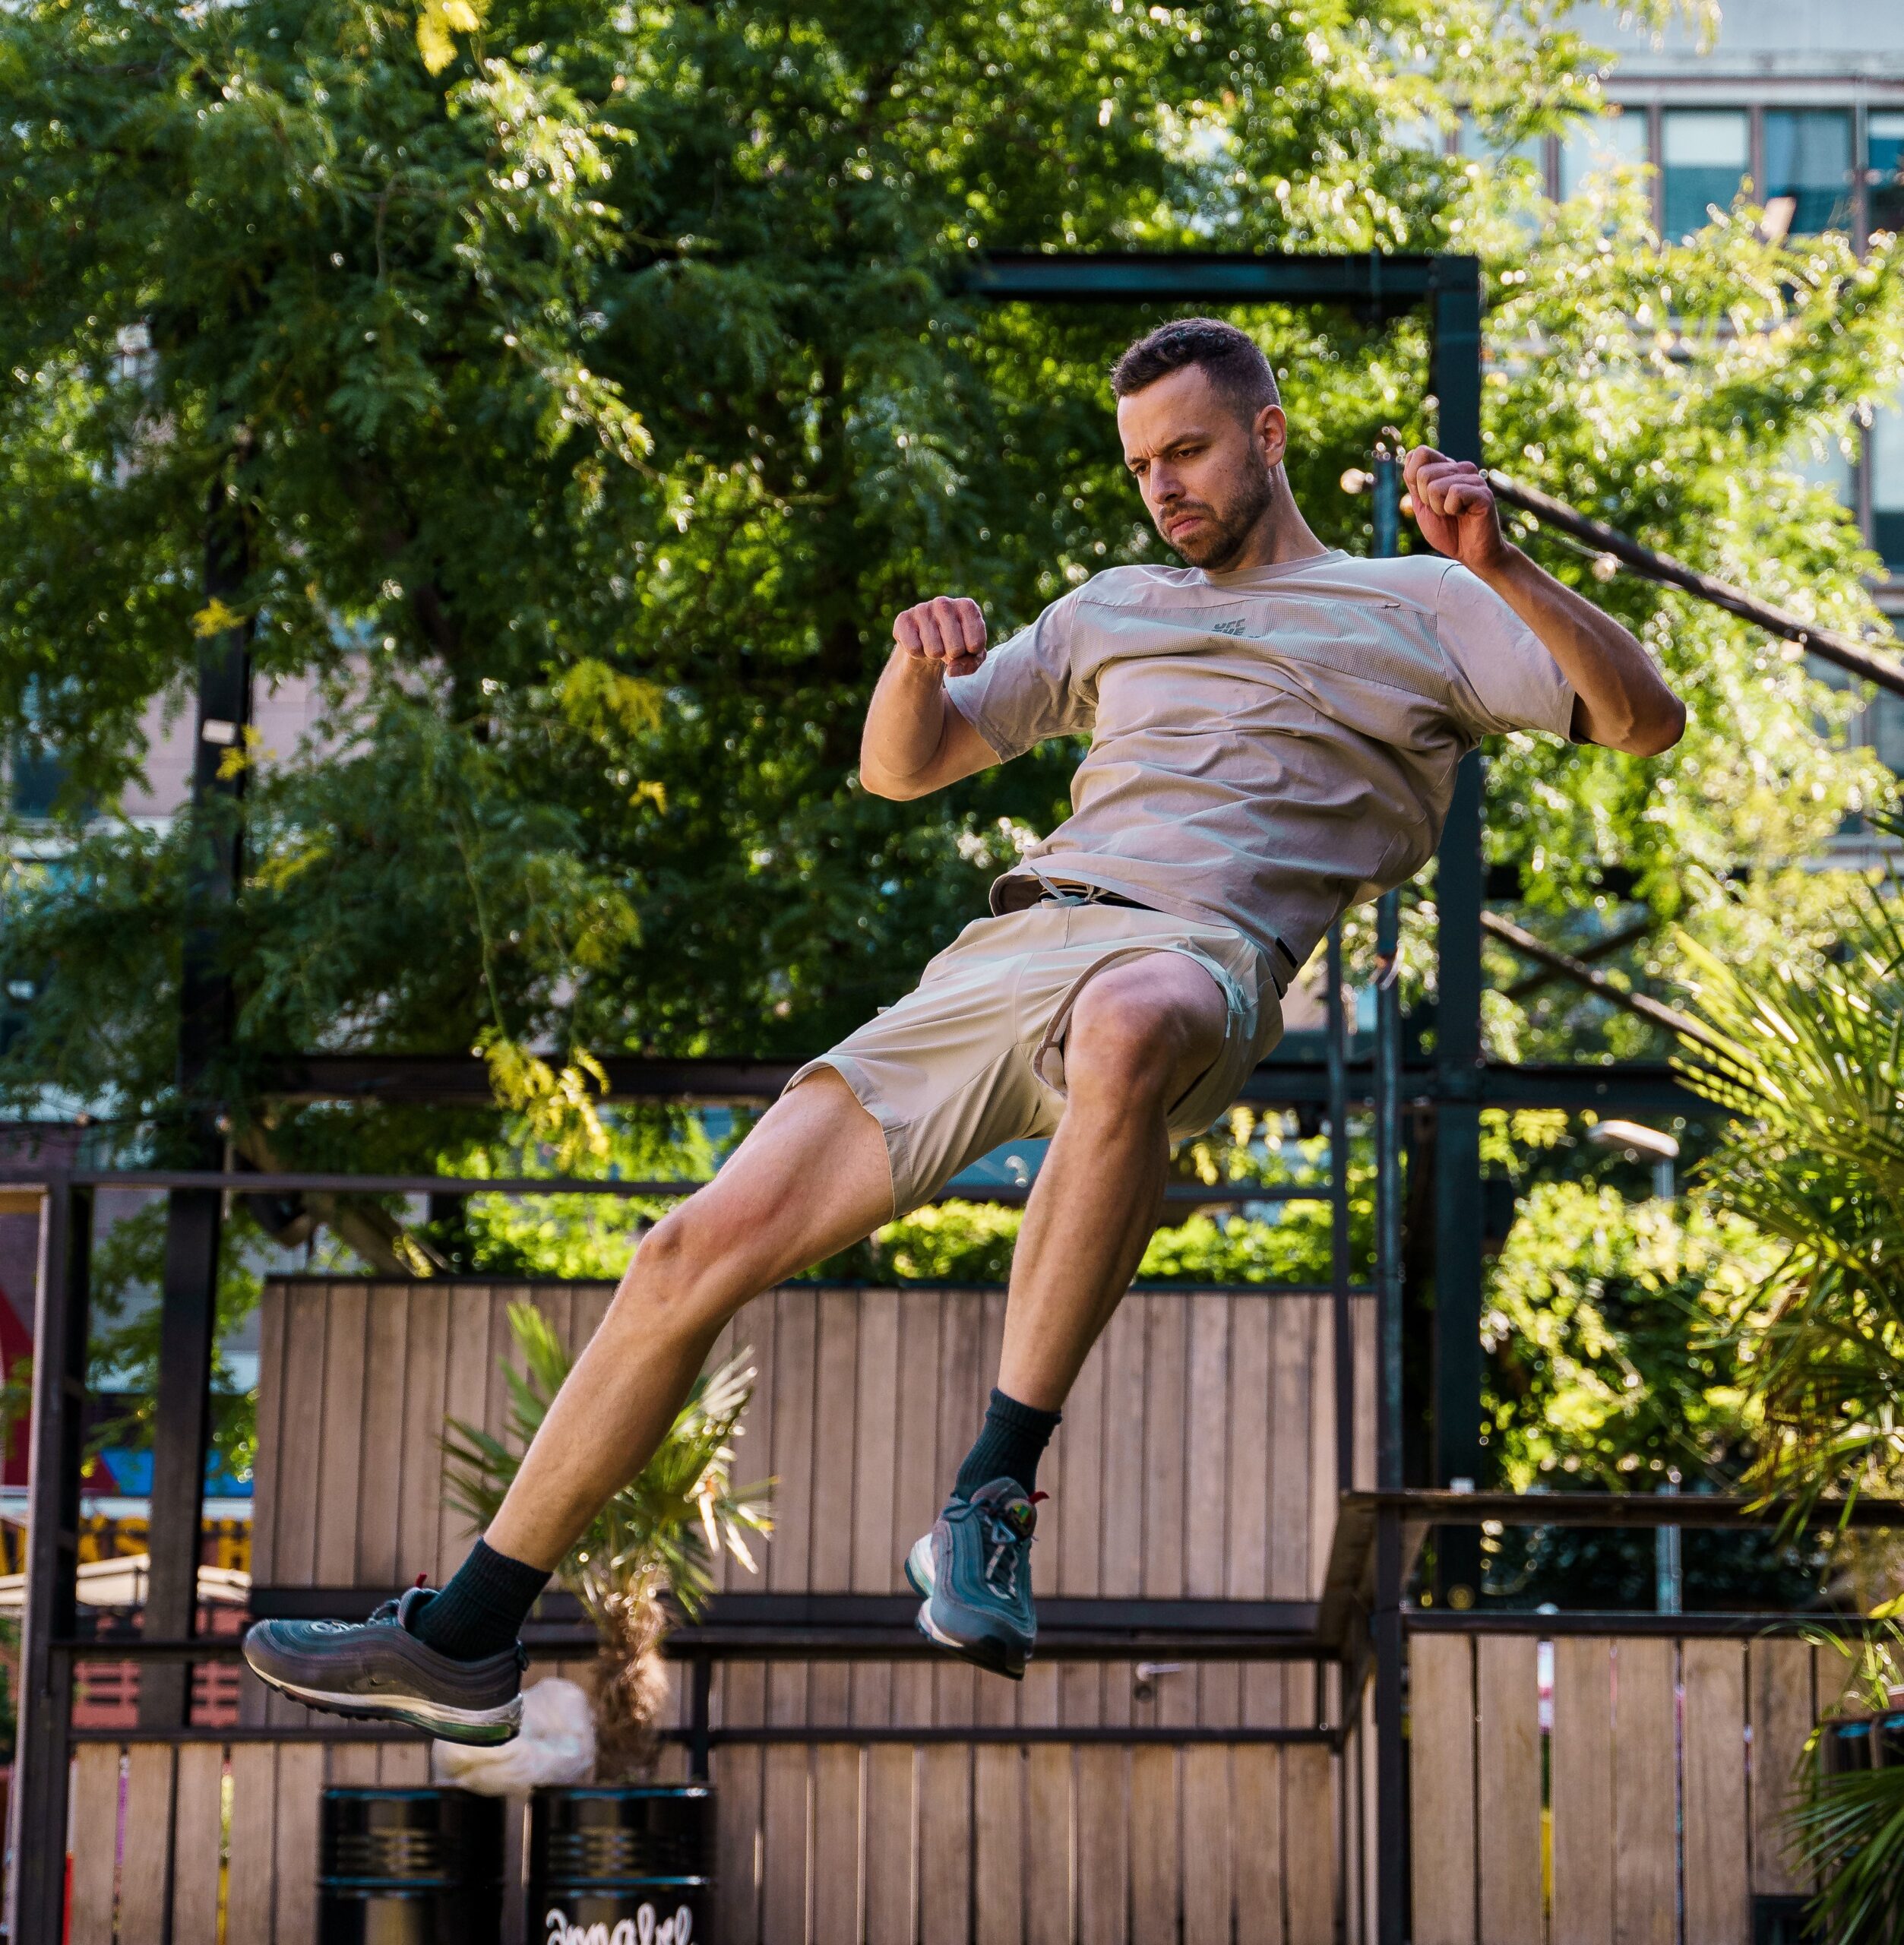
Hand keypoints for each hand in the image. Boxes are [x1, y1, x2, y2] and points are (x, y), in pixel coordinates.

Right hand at [894, 595, 986, 678]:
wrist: (928, 637)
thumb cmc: (956, 643)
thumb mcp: (972, 655)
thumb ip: (971, 664)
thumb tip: (952, 669)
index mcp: (967, 606)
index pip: (976, 644)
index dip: (970, 653)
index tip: (966, 644)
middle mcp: (944, 603)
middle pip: (955, 649)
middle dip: (952, 655)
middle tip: (947, 646)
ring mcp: (923, 609)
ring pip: (934, 651)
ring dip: (935, 655)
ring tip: (934, 643)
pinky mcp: (904, 619)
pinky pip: (914, 649)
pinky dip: (918, 654)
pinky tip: (919, 643)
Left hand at [1402, 447, 1510, 574]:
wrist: (1471, 553)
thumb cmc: (1448, 532)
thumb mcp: (1422, 507)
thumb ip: (1415, 483)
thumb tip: (1409, 455)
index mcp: (1446, 469)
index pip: (1420, 453)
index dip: (1413, 478)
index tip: (1425, 498)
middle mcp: (1461, 469)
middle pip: (1423, 472)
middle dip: (1425, 499)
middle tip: (1442, 511)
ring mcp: (1473, 479)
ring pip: (1435, 486)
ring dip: (1438, 508)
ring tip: (1454, 514)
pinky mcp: (1483, 492)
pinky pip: (1453, 493)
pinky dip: (1451, 510)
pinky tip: (1464, 514)